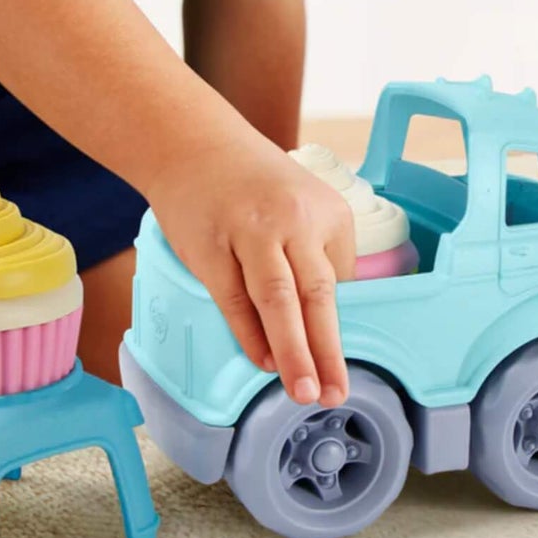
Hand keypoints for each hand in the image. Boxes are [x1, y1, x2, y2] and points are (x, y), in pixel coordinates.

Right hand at [145, 135, 356, 405]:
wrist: (193, 144)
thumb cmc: (252, 183)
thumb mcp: (302, 204)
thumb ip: (315, 254)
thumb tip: (320, 323)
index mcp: (328, 211)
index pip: (343, 281)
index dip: (339, 328)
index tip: (340, 369)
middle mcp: (295, 219)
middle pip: (318, 294)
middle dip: (328, 350)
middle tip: (335, 393)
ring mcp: (251, 232)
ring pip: (279, 300)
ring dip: (293, 351)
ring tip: (302, 391)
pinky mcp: (212, 247)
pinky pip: (235, 299)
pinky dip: (249, 333)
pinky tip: (262, 360)